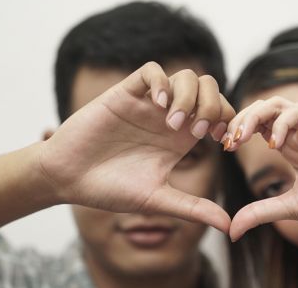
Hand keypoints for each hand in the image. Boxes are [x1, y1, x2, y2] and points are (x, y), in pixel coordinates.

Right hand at [37, 62, 234, 232]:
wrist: (68, 179)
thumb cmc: (110, 189)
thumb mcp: (157, 199)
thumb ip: (193, 208)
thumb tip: (228, 226)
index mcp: (182, 138)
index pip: (220, 112)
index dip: (230, 121)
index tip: (223, 141)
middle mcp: (170, 117)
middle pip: (209, 88)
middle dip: (214, 105)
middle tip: (199, 131)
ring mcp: (149, 103)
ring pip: (186, 76)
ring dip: (188, 97)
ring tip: (172, 124)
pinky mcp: (125, 94)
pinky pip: (152, 71)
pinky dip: (161, 82)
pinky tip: (157, 105)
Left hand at [224, 96, 297, 239]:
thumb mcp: (289, 207)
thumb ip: (260, 212)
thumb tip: (232, 231)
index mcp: (291, 145)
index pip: (259, 124)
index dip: (239, 130)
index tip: (225, 146)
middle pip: (264, 109)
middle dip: (242, 119)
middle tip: (229, 139)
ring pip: (279, 104)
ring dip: (256, 116)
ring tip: (243, 137)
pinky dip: (282, 123)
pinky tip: (274, 144)